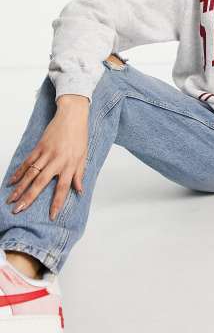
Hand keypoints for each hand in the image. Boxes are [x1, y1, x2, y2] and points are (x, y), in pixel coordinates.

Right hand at [6, 106, 88, 220]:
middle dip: (29, 197)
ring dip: (19, 187)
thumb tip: (79, 191)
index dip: (57, 203)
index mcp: (70, 165)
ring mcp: (46, 154)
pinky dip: (18, 172)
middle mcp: (57, 161)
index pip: (63, 188)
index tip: (51, 216)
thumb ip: (79, 174)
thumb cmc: (80, 136)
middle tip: (18, 210)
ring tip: (11, 199)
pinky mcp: (39, 147)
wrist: (72, 116)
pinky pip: (27, 162)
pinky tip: (11, 182)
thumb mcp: (84, 156)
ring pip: (30, 173)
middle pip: (41, 182)